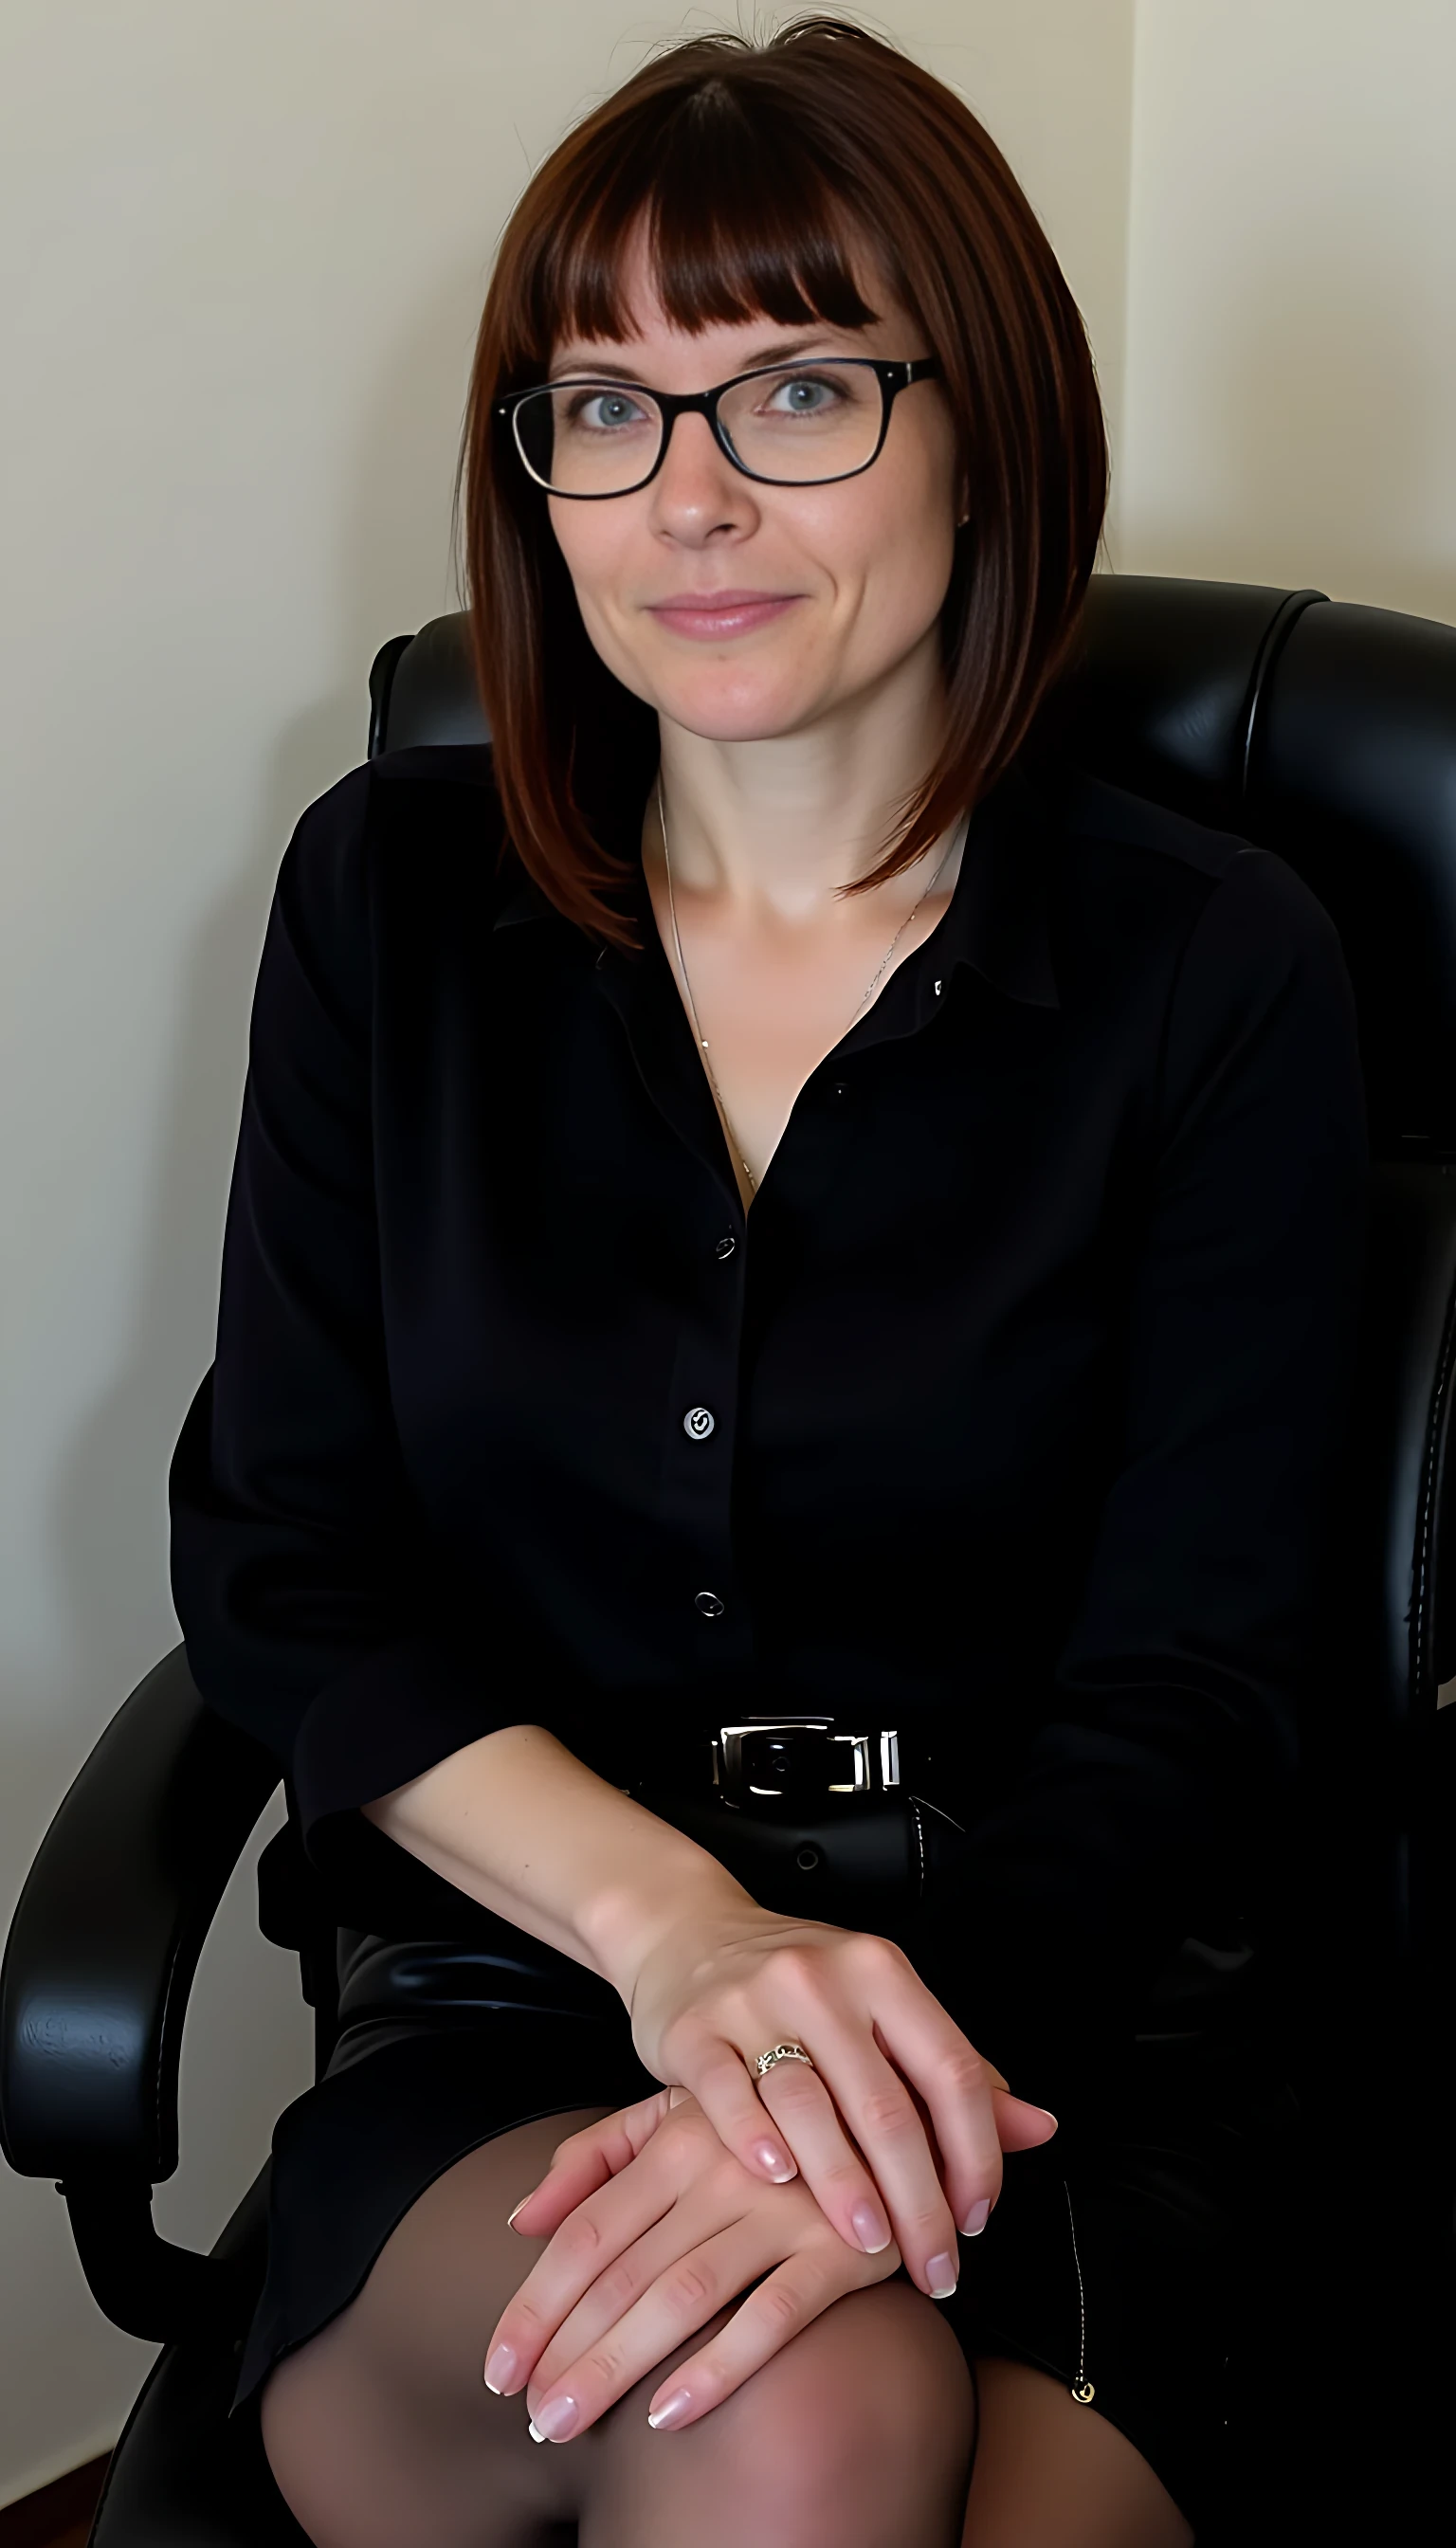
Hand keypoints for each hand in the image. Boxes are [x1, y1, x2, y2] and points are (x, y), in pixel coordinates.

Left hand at [483, 2087, 907, 2441]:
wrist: (889, 2117)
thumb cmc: (761, 2129)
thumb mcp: (676, 2116)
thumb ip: (595, 2158)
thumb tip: (518, 2219)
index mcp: (677, 2135)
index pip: (586, 2232)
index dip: (535, 2304)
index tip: (498, 2369)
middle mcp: (725, 2166)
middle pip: (623, 2272)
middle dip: (565, 2352)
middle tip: (530, 2417)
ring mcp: (786, 2206)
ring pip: (682, 2296)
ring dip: (617, 2367)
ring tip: (567, 2423)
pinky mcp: (845, 2248)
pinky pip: (773, 2316)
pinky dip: (719, 2366)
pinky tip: (667, 2414)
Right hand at [620, 1899, 1058, 2300]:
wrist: (687, 1931)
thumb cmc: (801, 1986)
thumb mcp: (883, 2009)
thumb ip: (955, 2072)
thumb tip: (1041, 2129)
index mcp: (882, 1973)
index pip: (950, 2070)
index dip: (976, 2153)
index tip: (979, 2218)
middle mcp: (823, 1980)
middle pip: (885, 2105)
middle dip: (917, 2200)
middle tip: (932, 2264)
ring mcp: (753, 2002)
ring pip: (811, 2106)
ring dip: (845, 2186)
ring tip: (868, 2245)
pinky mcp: (694, 2030)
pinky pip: (728, 2094)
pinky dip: (756, 2141)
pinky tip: (778, 2182)